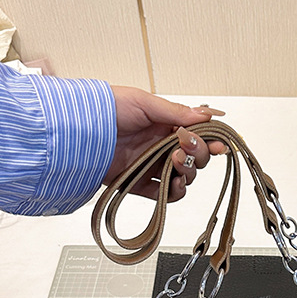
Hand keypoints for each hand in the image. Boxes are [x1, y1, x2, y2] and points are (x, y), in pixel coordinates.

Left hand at [105, 87, 227, 200]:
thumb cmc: (105, 110)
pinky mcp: (141, 184)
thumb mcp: (144, 103)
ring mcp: (152, 166)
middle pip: (195, 158)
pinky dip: (175, 191)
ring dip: (189, 171)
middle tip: (186, 147)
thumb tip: (206, 115)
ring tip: (177, 162)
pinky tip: (176, 182)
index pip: (197, 136)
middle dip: (198, 154)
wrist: (78, 133)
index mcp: (164, 125)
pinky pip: (166, 194)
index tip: (218, 145)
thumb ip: (176, 112)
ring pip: (185, 176)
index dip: (210, 141)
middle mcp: (161, 146)